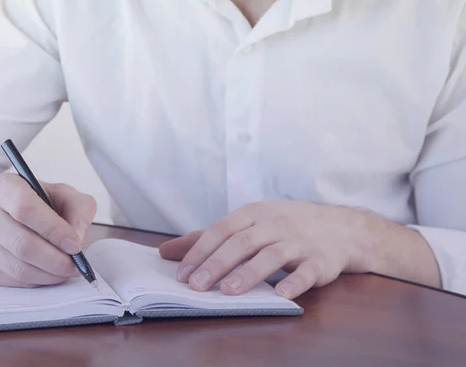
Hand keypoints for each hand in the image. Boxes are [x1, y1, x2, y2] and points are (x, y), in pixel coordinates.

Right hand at [0, 173, 96, 287]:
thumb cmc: (33, 202)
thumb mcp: (60, 193)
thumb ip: (79, 208)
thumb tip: (79, 237)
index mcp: (3, 187)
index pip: (25, 208)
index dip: (53, 229)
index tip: (75, 245)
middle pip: (22, 244)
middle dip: (56, 260)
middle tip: (76, 265)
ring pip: (18, 268)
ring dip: (49, 275)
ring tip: (66, 271)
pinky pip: (12, 281)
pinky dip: (37, 281)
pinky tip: (48, 273)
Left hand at [159, 201, 382, 298]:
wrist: (342, 227)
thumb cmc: (285, 226)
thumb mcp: (248, 223)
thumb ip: (209, 237)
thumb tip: (166, 251)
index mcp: (254, 213)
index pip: (221, 230)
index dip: (201, 251)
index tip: (182, 273)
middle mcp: (275, 224)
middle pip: (242, 242)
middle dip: (217, 264)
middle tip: (196, 286)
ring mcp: (299, 241)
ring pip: (272, 255)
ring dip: (249, 273)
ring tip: (228, 291)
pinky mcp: (321, 260)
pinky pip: (307, 271)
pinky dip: (294, 282)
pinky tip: (280, 295)